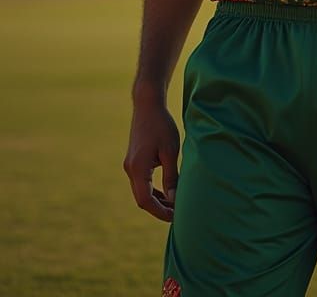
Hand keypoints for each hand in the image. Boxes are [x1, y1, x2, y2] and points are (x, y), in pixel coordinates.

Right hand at [124, 98, 179, 221]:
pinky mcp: (134, 161)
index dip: (160, 212)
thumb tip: (174, 199)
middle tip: (178, 214)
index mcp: (137, 169)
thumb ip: (171, 176)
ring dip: (157, 200)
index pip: (145, 200)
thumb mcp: (171, 151)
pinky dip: (154, 189)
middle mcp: (130, 170)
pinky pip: (143, 182)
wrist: (147, 106)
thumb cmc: (162, 126)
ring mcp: (130, 165)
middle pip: (142, 198)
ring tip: (175, 206)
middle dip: (159, 208)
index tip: (175, 217)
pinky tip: (167, 192)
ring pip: (142, 191)